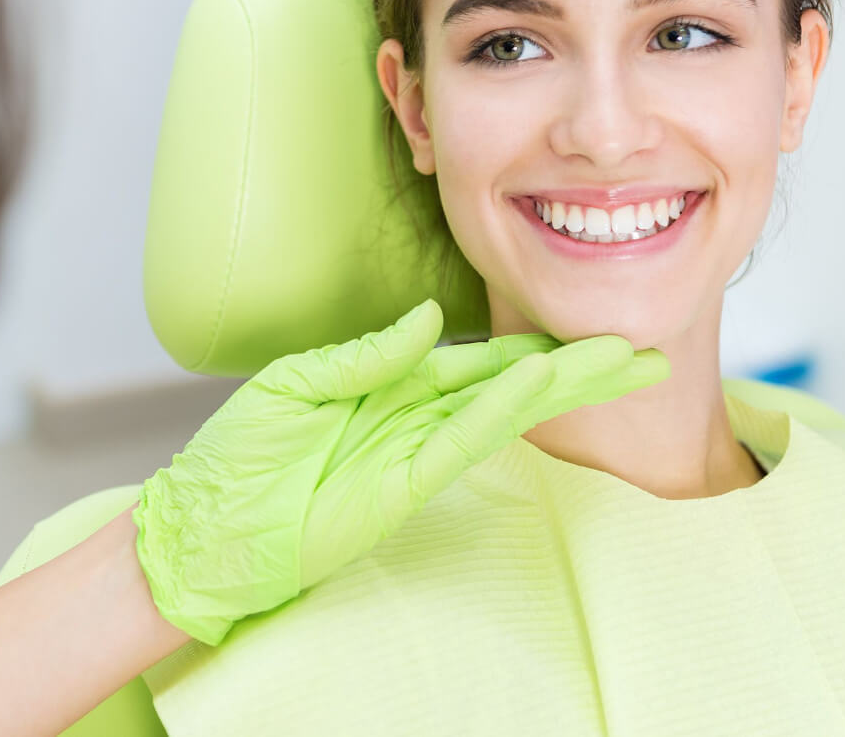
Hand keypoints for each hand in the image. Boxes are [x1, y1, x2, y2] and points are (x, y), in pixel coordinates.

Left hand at [132, 298, 668, 644]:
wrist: (205, 528)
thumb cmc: (238, 457)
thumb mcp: (295, 383)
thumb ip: (365, 354)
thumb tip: (429, 317)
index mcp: (389, 385)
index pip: (475, 358)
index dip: (530, 344)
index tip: (584, 328)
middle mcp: (413, 416)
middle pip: (509, 383)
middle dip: (574, 367)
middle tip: (639, 350)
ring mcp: (415, 451)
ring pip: (503, 409)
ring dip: (561, 385)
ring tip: (619, 362)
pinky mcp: (404, 486)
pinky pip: (461, 441)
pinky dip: (500, 409)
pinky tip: (536, 381)